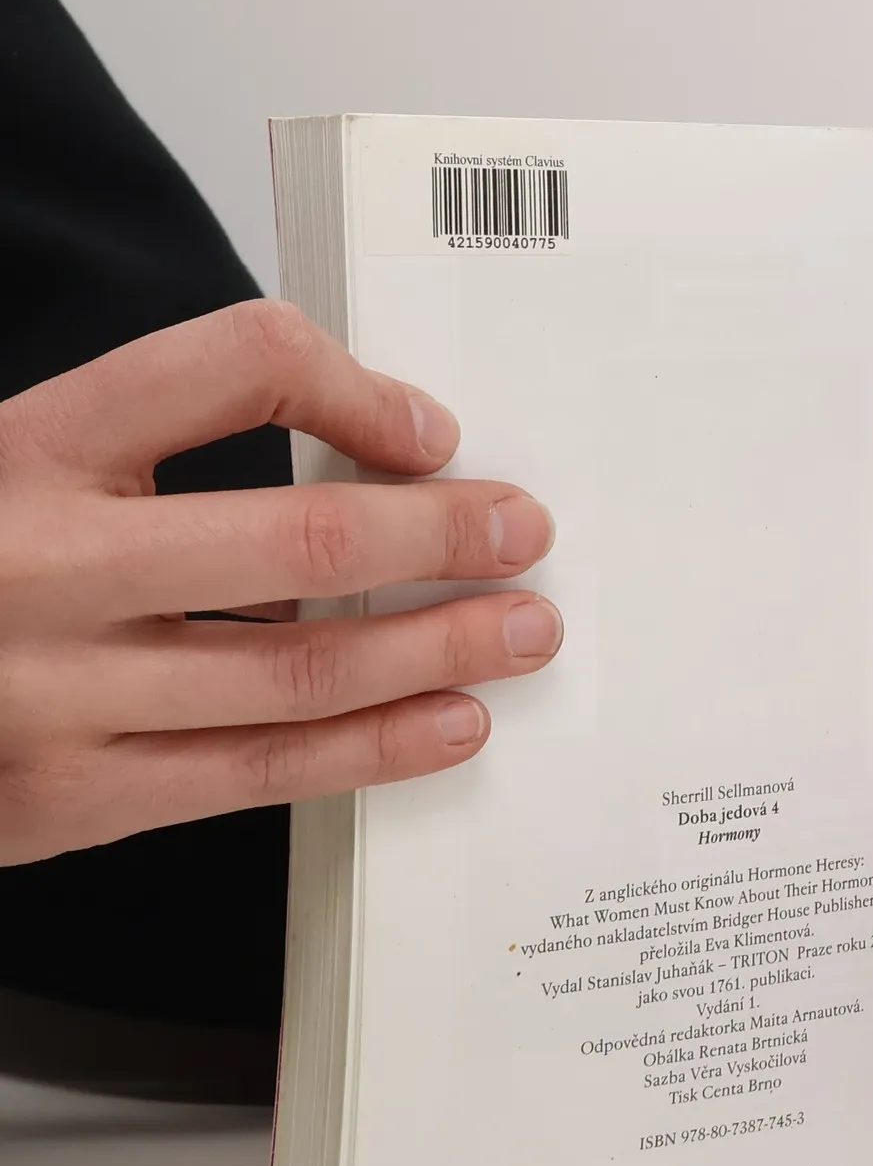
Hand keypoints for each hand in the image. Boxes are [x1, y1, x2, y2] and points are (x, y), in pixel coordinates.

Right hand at [0, 301, 561, 864]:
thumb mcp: (12, 470)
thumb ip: (138, 453)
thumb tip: (363, 458)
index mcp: (21, 446)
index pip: (228, 365)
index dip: (353, 388)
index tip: (431, 432)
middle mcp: (38, 563)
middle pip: (300, 542)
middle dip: (443, 537)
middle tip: (527, 530)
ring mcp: (54, 695)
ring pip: (303, 670)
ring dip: (442, 648)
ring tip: (525, 632)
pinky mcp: (73, 799)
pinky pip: (264, 770)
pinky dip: (378, 747)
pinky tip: (452, 722)